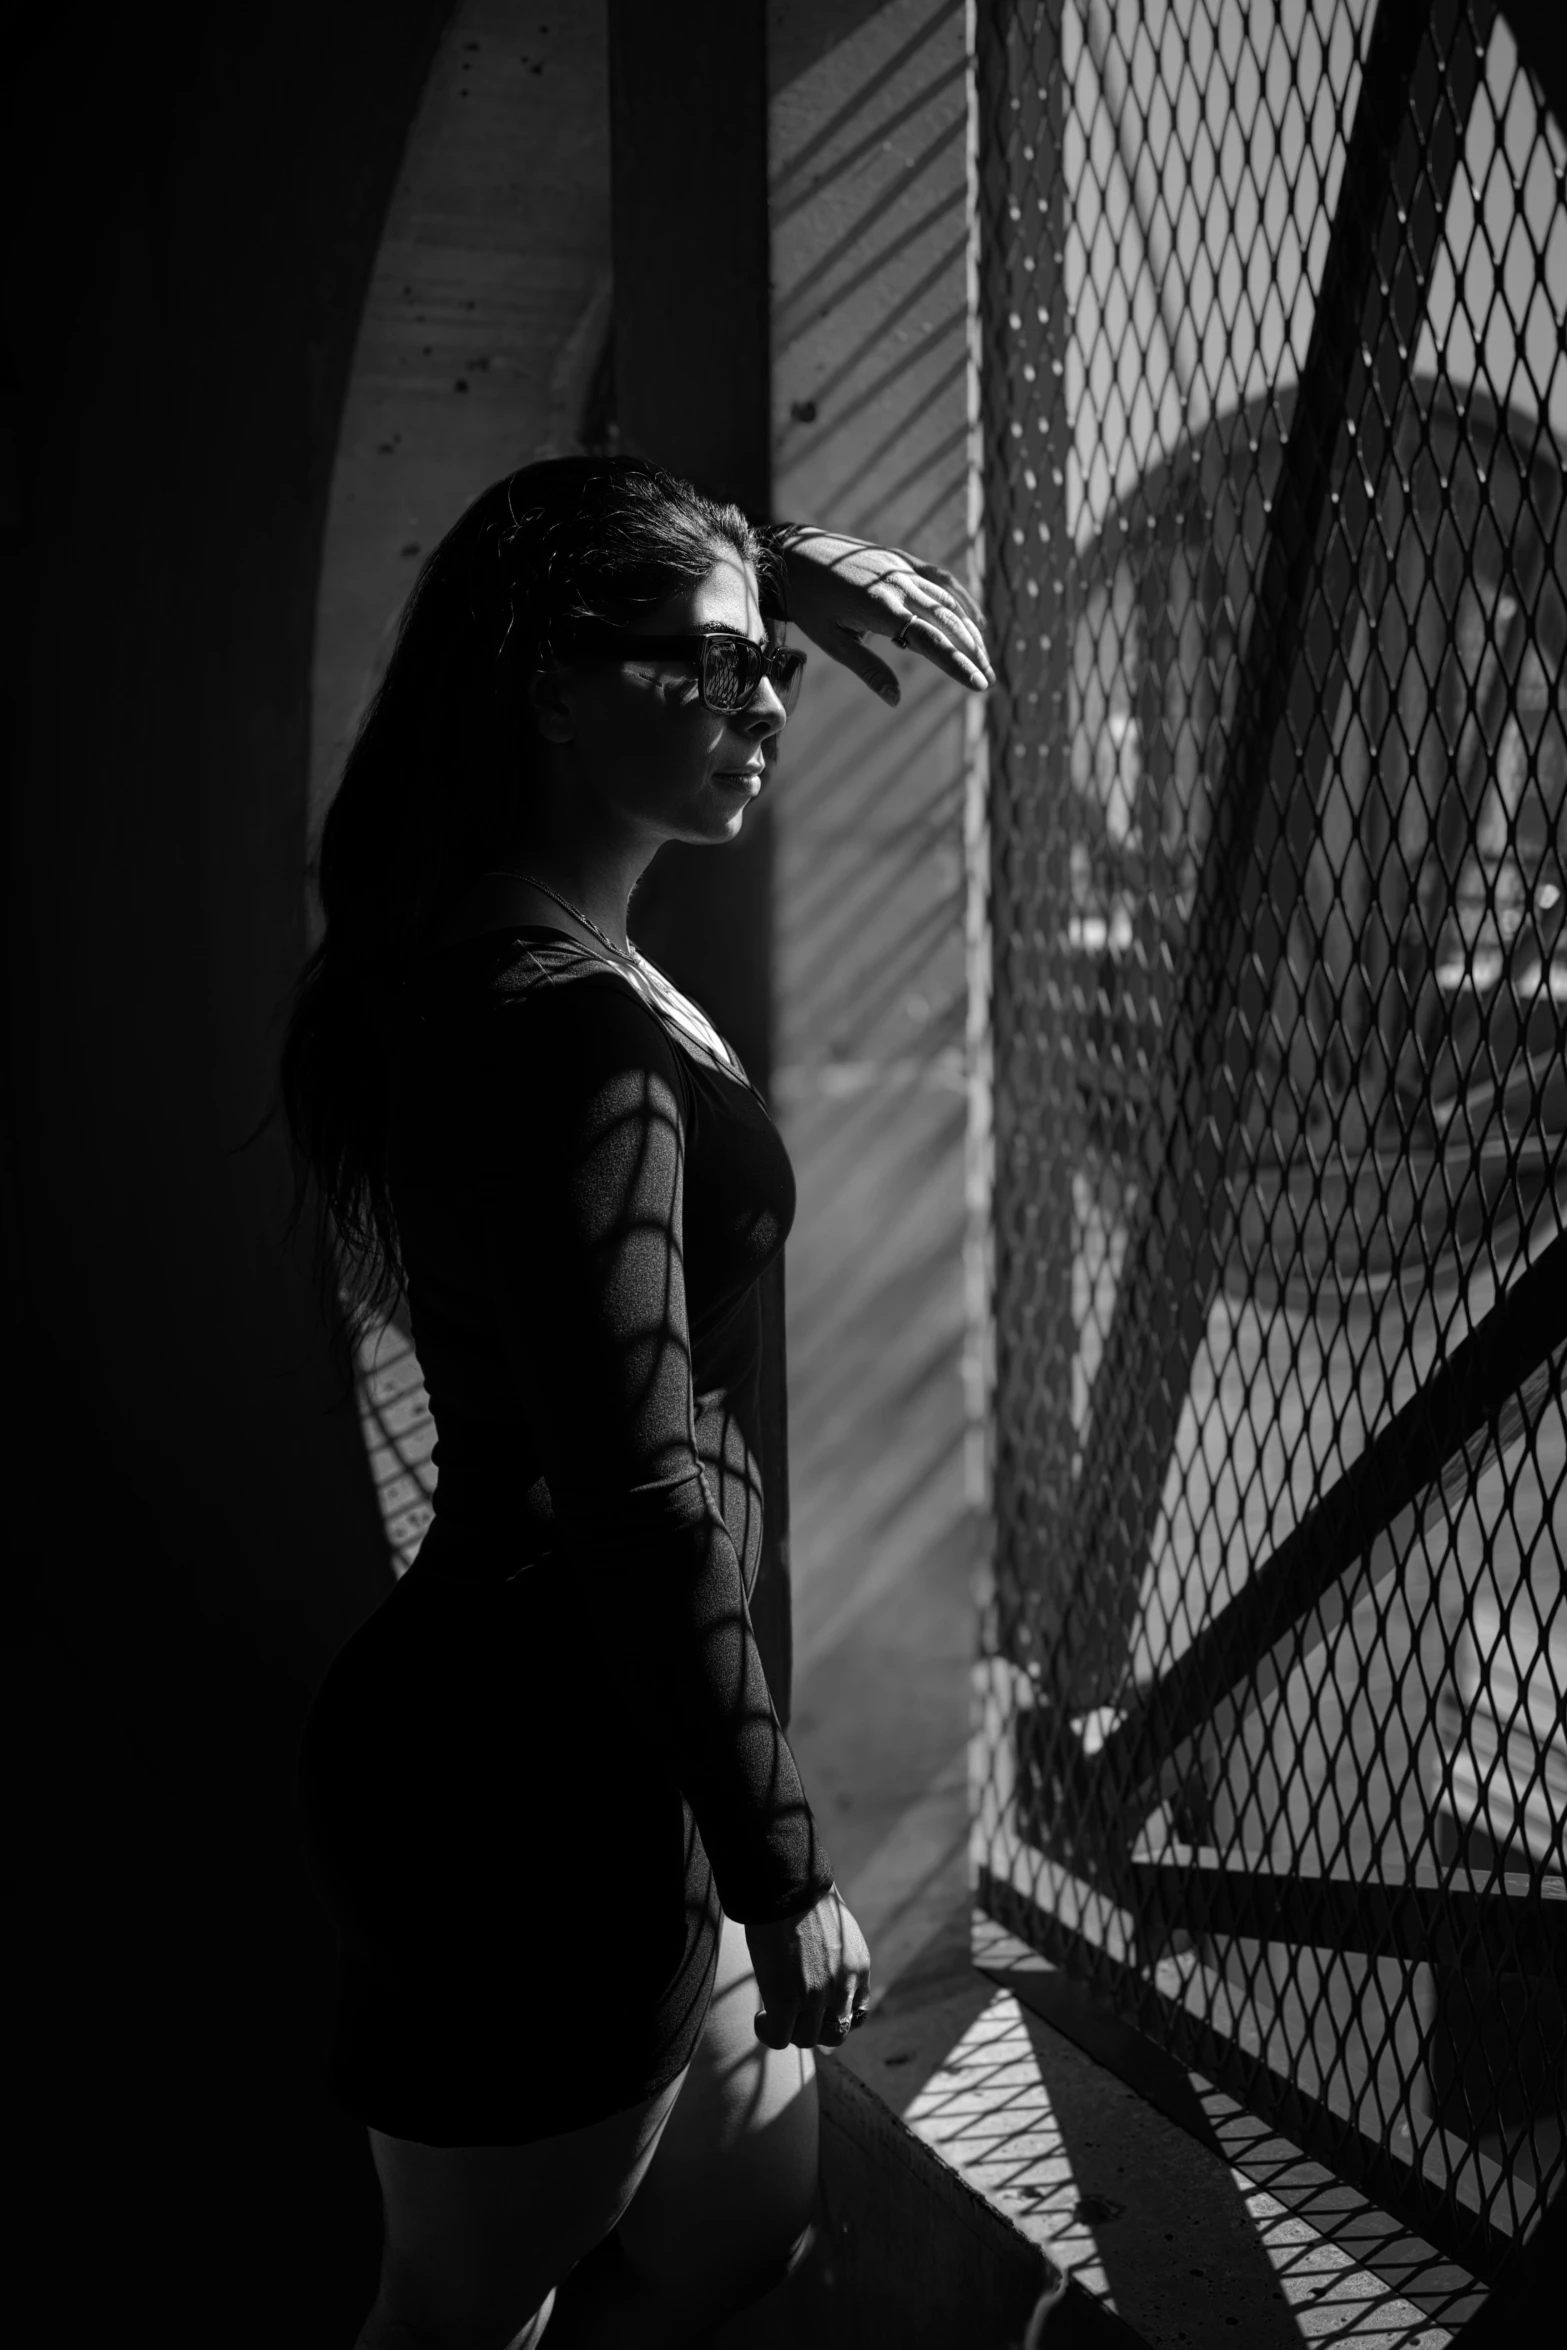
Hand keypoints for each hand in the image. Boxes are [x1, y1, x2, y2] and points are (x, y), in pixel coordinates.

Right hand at [746, 1884, 871, 2052]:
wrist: (787, 1882)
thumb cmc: (803, 1894)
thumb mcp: (836, 1928)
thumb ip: (836, 1955)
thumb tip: (818, 1961)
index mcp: (859, 1967)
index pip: (859, 2013)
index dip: (836, 2017)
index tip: (818, 2011)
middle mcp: (844, 1986)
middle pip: (835, 2033)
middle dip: (814, 2029)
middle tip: (794, 2015)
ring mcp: (817, 1996)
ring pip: (806, 2038)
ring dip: (789, 2030)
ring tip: (772, 2015)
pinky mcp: (786, 1999)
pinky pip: (778, 2038)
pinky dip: (767, 2033)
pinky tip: (760, 2017)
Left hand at [773, 525, 993, 705]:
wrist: (794, 555)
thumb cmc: (810, 604)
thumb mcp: (832, 641)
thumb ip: (868, 668)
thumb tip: (895, 700)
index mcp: (881, 608)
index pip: (930, 641)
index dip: (957, 664)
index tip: (978, 685)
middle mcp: (898, 585)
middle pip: (948, 622)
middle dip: (972, 652)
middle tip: (988, 681)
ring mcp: (902, 568)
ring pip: (948, 601)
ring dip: (969, 631)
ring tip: (983, 659)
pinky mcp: (901, 559)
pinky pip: (940, 579)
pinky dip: (961, 598)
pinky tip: (975, 619)